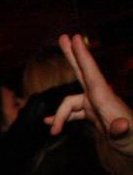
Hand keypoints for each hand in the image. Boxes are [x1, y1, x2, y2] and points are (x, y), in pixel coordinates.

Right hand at [47, 34, 132, 156]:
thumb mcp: (127, 137)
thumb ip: (121, 131)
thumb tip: (119, 125)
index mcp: (104, 98)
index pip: (90, 73)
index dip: (81, 56)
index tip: (75, 37)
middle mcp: (99, 98)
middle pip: (82, 72)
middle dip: (72, 56)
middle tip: (63, 37)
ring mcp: (95, 105)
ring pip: (70, 102)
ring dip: (60, 115)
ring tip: (53, 131)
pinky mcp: (93, 115)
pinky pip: (73, 113)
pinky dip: (61, 117)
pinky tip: (49, 124)